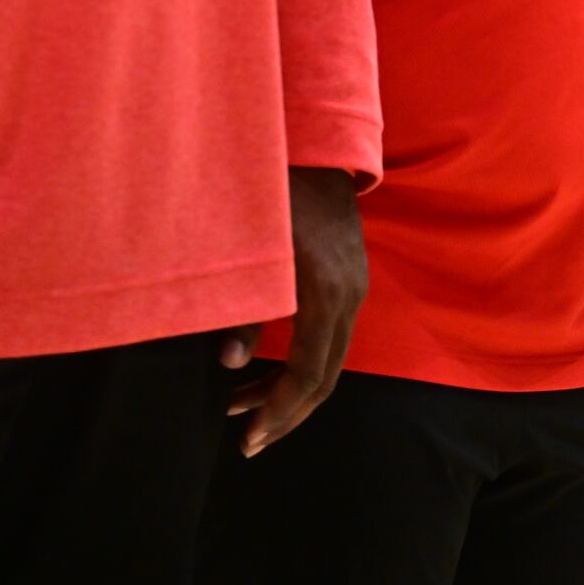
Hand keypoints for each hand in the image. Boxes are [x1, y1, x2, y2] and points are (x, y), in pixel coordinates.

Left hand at [221, 167, 367, 453]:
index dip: (278, 411)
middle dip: (285, 414)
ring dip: (288, 389)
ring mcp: (353, 286)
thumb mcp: (258, 250)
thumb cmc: (279, 191)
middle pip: (324, 378)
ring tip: (239, 404)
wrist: (320, 144)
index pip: (307, 375)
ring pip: (328, 360)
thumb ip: (248, 309)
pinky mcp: (348, 278)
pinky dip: (299, 360)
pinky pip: (329, 337)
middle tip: (247, 440)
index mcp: (326, 292)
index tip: (248, 437)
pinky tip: (264, 364)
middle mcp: (349, 296)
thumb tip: (229, 365)